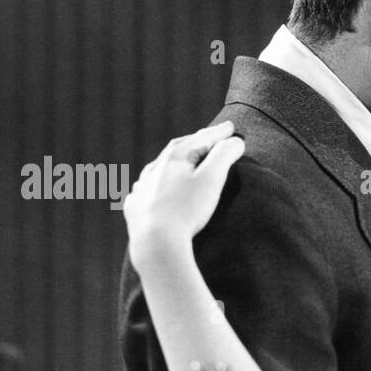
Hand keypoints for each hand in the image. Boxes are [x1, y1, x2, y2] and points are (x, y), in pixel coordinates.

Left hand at [124, 121, 244, 268]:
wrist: (155, 242)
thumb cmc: (186, 209)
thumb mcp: (212, 179)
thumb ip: (224, 156)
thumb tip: (235, 141)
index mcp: (174, 158)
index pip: (201, 138)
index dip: (218, 133)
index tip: (231, 128)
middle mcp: (154, 168)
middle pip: (178, 149)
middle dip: (195, 142)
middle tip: (209, 138)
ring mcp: (142, 188)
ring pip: (159, 168)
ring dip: (173, 162)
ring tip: (183, 162)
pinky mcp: (136, 208)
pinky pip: (146, 190)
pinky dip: (156, 185)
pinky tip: (155, 189)